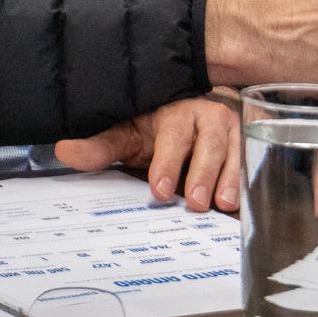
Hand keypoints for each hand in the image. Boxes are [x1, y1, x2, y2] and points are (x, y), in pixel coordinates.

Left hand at [54, 91, 240, 212]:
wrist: (201, 111)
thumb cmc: (161, 130)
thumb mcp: (130, 134)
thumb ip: (102, 146)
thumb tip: (63, 150)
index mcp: (178, 114)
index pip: (174, 137)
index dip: (166, 163)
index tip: (159, 190)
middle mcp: (210, 119)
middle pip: (210, 145)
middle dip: (202, 174)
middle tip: (194, 203)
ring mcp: (236, 132)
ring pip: (236, 154)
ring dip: (231, 179)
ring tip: (223, 205)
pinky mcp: (252, 147)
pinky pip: (255, 164)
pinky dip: (251, 183)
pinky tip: (247, 205)